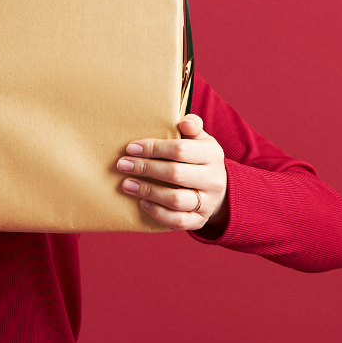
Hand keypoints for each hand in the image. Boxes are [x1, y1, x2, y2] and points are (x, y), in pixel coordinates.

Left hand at [116, 114, 228, 231]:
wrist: (219, 189)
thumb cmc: (200, 158)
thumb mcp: (200, 139)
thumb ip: (192, 126)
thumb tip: (185, 121)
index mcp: (212, 155)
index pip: (180, 150)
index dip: (153, 148)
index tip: (131, 148)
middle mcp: (213, 179)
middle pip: (175, 174)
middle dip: (145, 168)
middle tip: (122, 165)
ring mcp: (208, 202)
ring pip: (175, 199)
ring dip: (147, 191)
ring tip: (127, 184)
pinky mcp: (200, 220)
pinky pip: (178, 221)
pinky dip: (157, 213)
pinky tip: (142, 202)